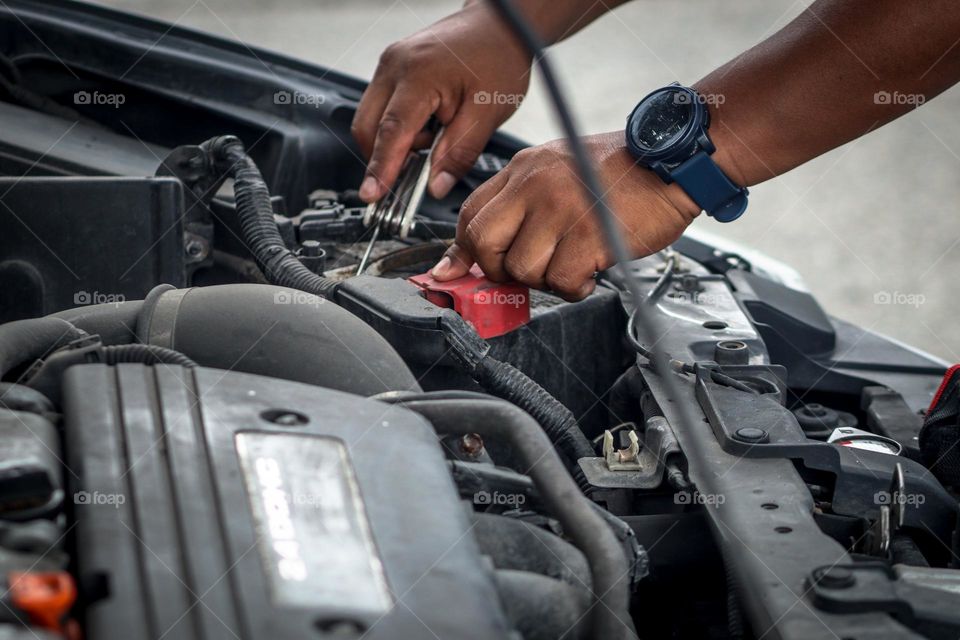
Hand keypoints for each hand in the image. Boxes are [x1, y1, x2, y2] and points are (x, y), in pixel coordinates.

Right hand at [352, 4, 531, 201]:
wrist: (501, 24)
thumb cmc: (499, 58)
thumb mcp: (488, 113)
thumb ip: (459, 153)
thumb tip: (435, 187)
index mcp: (419, 75)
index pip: (391, 131)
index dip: (380, 168)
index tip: (372, 194)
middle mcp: (395, 65)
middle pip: (368, 127)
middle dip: (384, 157)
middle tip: (415, 174)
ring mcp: (390, 64)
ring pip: (371, 119)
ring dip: (394, 142)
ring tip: (435, 137)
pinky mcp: (392, 67)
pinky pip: (382, 107)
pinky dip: (398, 127)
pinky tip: (429, 126)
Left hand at [430, 131, 701, 299]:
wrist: (672, 164)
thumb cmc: (620, 174)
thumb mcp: (557, 173)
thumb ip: (518, 205)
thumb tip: (473, 252)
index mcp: (523, 170)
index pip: (469, 215)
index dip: (462, 251)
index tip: (461, 272)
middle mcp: (535, 186)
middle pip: (484, 244)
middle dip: (498, 270)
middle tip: (527, 271)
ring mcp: (560, 210)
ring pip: (523, 269)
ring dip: (546, 280)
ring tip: (571, 263)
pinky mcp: (588, 234)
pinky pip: (561, 280)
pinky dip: (574, 287)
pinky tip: (590, 271)